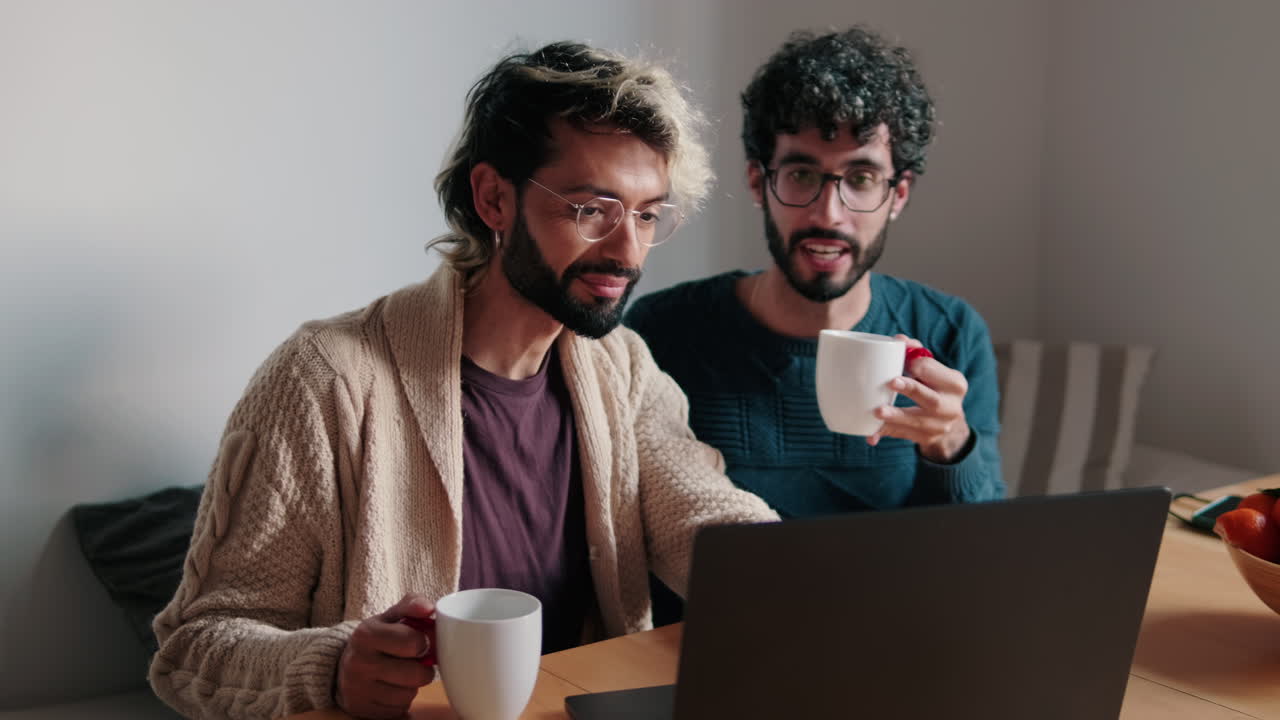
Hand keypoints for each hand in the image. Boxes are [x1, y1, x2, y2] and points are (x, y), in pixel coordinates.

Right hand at [335, 593, 436, 718]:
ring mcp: (358, 690)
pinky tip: (391, 689)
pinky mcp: (362, 711)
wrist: (343, 666)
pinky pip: (399, 711)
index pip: (413, 642)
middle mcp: (358, 663)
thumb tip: (429, 608)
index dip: (423, 643)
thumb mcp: (390, 617)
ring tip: (400, 676)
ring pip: (409, 695)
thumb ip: (411, 605)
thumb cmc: (376, 639)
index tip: (419, 643)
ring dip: (412, 687)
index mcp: (366, 635)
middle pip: (415, 674)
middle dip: (422, 669)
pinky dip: (401, 702)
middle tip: (415, 662)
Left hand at [867, 335, 971, 462]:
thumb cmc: (935, 387)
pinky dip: (884, 434)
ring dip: (895, 416)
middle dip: (912, 389)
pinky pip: (901, 436)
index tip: (904, 360)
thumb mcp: (935, 371)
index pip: (934, 371)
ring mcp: (939, 426)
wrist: (949, 423)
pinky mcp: (925, 439)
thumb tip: (899, 339)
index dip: (916, 364)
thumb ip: (917, 353)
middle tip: (892, 382)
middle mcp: (951, 407)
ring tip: (878, 411)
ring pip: (915, 421)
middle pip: (931, 399)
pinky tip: (871, 436)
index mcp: (955, 384)